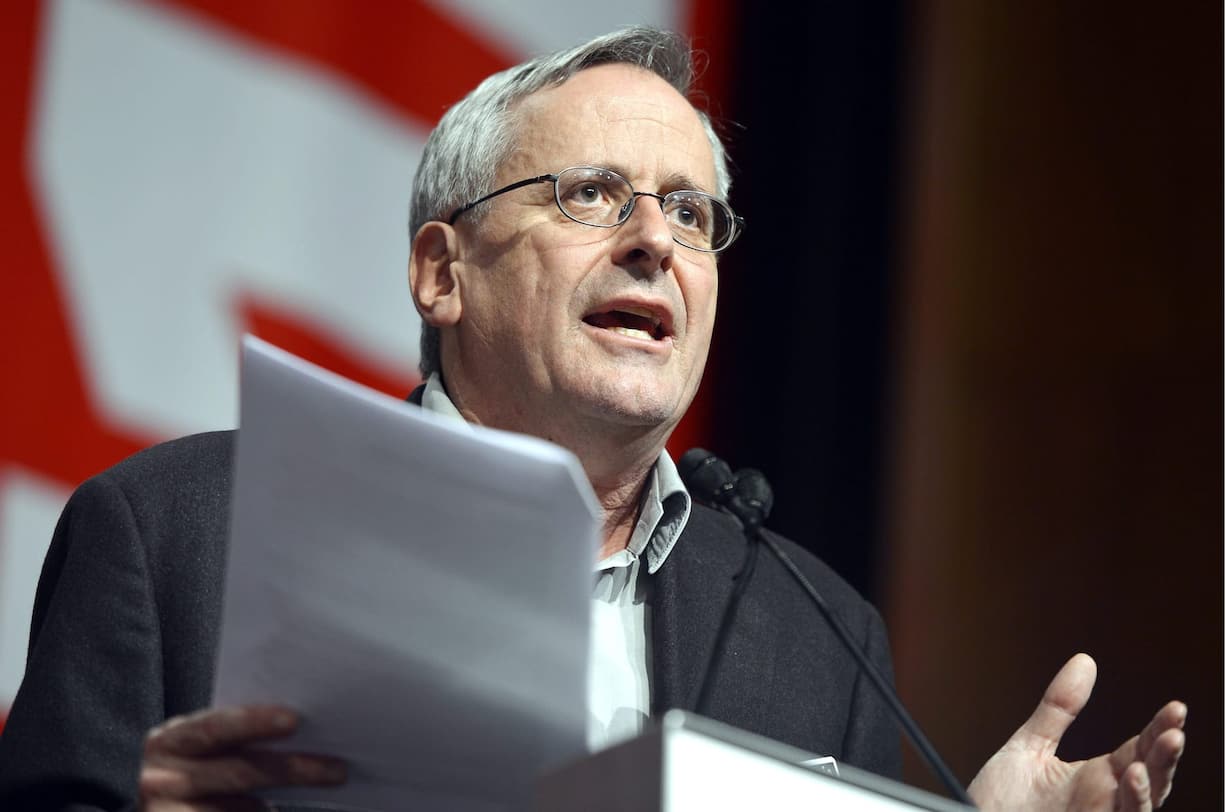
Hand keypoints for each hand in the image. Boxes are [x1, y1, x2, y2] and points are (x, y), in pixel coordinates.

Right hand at [140, 705, 346, 810]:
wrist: (156, 809)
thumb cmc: (188, 771)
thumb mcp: (198, 752)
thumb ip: (235, 741)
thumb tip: (301, 731)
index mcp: (169, 742)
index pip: (215, 728)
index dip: (253, 723)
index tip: (294, 720)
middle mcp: (162, 779)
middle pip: (238, 773)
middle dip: (293, 770)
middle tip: (338, 770)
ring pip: (241, 809)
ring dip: (281, 806)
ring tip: (330, 788)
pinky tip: (283, 810)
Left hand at [968, 653, 1185, 811]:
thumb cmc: (999, 801)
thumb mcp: (1030, 746)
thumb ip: (1059, 708)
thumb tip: (1084, 662)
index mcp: (1096, 778)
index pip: (1139, 750)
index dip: (1159, 730)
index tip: (1175, 708)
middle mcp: (1103, 801)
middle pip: (1151, 779)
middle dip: (1166, 754)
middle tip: (1175, 727)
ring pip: (1141, 806)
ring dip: (1153, 782)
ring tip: (1157, 752)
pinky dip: (1132, 804)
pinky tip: (1131, 780)